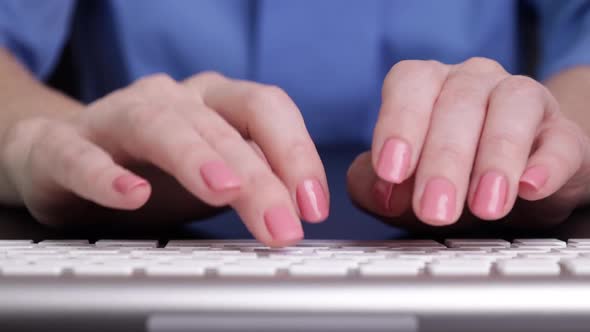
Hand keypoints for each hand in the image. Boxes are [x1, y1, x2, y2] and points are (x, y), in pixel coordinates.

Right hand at [1, 73, 328, 245]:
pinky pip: (81, 154)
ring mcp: (116, 116)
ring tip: (223, 190)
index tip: (312, 206)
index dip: (296, 153)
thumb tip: (302, 207)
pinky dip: (105, 173)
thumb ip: (256, 179)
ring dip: (194, 157)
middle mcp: (170, 99)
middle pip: (220, 126)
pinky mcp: (63, 143)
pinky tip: (131, 194)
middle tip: (281, 225)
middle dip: (257, 177)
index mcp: (213, 102)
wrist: (65, 157)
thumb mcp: (215, 174)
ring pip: (158, 125)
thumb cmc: (153, 167)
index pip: (266, 109)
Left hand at [348, 58, 589, 229]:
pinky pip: (560, 140)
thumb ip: (374, 186)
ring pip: (511, 108)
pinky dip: (547, 164)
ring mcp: (522, 100)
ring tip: (484, 206)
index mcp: (428, 85)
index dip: (398, 124)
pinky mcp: (564, 133)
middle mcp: (473, 81)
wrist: (515, 181)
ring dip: (495, 159)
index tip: (391, 171)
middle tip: (434, 210)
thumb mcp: (403, 185)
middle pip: (457, 103)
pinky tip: (530, 188)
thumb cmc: (448, 176)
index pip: (409, 83)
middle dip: (443, 161)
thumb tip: (378, 192)